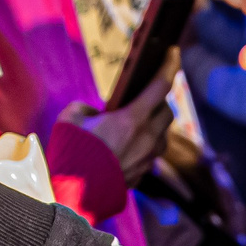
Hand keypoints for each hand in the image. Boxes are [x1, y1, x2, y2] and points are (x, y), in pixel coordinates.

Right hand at [77, 64, 177, 185]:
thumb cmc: (71, 151)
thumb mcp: (71, 117)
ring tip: (137, 123)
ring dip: (154, 126)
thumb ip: (86, 108)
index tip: (174, 52)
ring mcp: (147, 159)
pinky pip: (151, 155)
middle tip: (145, 96)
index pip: (161, 85)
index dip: (170, 65)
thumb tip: (95, 115)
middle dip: (159, 102)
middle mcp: (147, 138)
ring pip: (162, 136)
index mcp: (132, 119)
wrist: (72, 193)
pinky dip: (145, 145)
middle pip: (167, 112)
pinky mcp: (142, 174)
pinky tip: (129, 145)